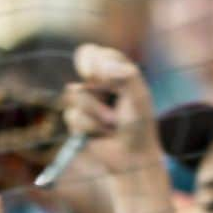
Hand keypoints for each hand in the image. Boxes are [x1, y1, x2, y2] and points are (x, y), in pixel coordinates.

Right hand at [62, 46, 159, 176]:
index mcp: (116, 71)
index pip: (94, 53)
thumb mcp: (139, 98)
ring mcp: (85, 100)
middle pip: (81, 68)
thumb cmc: (140, 126)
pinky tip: (102, 134)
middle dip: (98, 85)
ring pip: (75, 94)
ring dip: (98, 113)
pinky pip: (73, 116)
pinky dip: (91, 128)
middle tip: (112, 107)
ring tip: (112, 125)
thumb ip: (126, 76)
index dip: (91, 60)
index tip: (93, 75)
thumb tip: (103, 66)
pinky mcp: (76, 119)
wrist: (132, 158)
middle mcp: (98, 83)